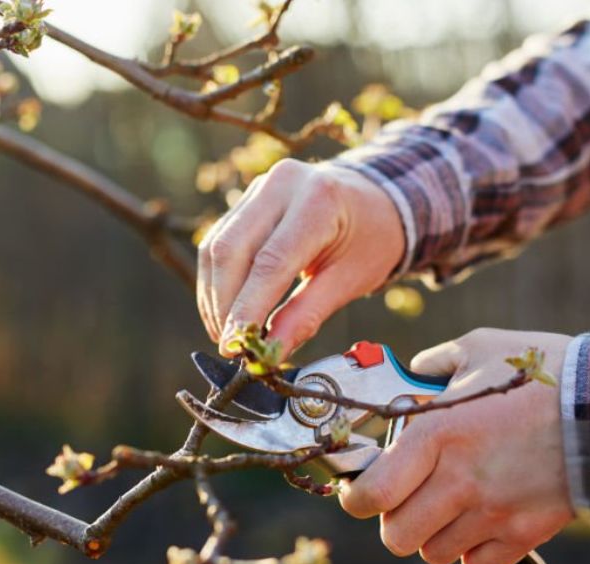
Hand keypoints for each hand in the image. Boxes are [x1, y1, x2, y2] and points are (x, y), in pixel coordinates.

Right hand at [197, 159, 403, 357]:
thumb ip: (307, 315)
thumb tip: (270, 353)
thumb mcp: (350, 280)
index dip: (247, 308)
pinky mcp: (247, 198)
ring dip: (214, 296)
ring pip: (217, 246)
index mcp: (319, 201)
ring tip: (225, 334)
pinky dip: (216, 281)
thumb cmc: (370, 240)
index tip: (235, 345)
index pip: (271, 262)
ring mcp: (261, 187)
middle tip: (229, 345)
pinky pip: (219, 241)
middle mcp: (283, 184)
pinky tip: (224, 310)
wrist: (374, 200)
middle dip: (224, 304)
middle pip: (232, 249)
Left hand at [337, 329, 575, 563]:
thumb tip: (412, 374)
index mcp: (435, 435)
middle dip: (396, 520)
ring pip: (433, 554)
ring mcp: (491, 514)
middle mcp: (457, 482)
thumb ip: (435, 363)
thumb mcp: (481, 348)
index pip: (370, 496)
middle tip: (410, 498)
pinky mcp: (523, 535)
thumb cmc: (543, 373)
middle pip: (396, 536)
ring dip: (434, 535)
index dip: (357, 498)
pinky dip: (472, 552)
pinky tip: (482, 522)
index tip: (364, 489)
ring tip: (451, 506)